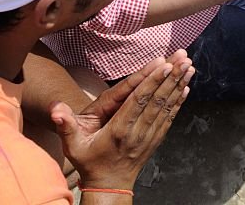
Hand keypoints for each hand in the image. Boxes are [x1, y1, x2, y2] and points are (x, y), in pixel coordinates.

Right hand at [50, 51, 193, 187]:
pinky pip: (170, 117)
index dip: (152, 81)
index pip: (139, 101)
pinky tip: (186, 87)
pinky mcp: (156, 138)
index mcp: (120, 130)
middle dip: (172, 76)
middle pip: (157, 100)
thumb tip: (55, 110)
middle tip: (183, 57)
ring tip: (189, 66)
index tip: (164, 64)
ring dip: (179, 85)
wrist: (109, 186)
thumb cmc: (91, 164)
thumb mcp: (73, 147)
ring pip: (167, 106)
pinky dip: (179, 101)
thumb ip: (65, 127)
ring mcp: (149, 136)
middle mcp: (138, 132)